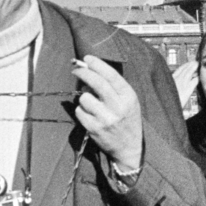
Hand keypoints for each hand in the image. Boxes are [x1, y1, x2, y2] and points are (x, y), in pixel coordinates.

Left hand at [71, 56, 143, 170]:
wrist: (130, 147)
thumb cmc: (127, 119)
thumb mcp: (129, 100)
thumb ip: (113, 86)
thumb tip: (91, 70)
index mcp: (129, 97)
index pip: (111, 75)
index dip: (97, 64)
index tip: (87, 58)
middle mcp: (118, 107)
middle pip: (96, 83)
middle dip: (83, 72)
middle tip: (76, 69)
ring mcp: (105, 119)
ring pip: (84, 97)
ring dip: (84, 97)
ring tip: (92, 104)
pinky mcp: (94, 129)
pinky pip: (79, 111)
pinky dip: (82, 111)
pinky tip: (90, 115)